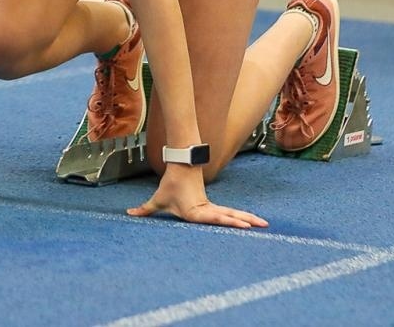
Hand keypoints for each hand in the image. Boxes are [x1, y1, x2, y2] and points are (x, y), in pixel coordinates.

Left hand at [126, 165, 267, 228]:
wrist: (181, 167)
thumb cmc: (170, 185)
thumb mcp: (157, 200)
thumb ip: (145, 209)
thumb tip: (129, 214)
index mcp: (196, 212)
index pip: (213, 217)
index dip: (227, 221)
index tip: (240, 224)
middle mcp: (207, 210)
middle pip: (229, 216)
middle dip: (245, 221)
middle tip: (261, 225)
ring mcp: (212, 207)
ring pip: (233, 213)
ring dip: (248, 218)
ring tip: (264, 224)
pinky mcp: (213, 206)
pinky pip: (230, 213)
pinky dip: (242, 217)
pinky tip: (253, 223)